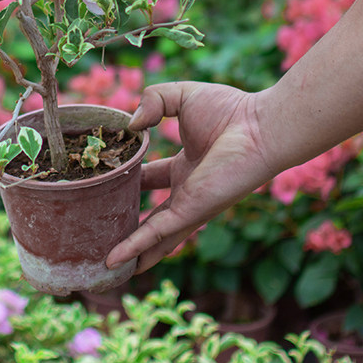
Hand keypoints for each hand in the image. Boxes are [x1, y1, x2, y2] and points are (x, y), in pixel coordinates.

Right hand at [106, 81, 274, 273]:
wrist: (259, 127)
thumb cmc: (230, 110)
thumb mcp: (180, 96)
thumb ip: (152, 101)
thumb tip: (131, 125)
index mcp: (186, 166)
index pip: (149, 177)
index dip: (128, 178)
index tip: (106, 179)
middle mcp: (187, 190)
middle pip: (150, 214)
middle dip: (129, 225)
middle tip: (102, 231)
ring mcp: (188, 205)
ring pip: (153, 235)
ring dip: (131, 251)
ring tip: (105, 266)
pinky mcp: (190, 212)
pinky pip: (157, 232)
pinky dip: (135, 246)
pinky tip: (116, 260)